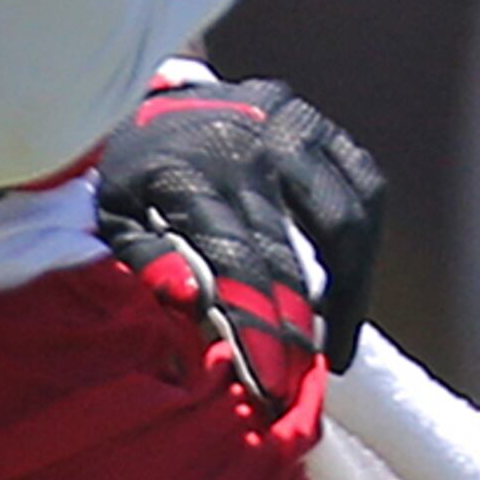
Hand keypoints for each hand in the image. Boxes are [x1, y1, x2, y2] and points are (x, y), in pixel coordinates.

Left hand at [97, 70, 385, 422]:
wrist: (152, 94)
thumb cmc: (131, 172)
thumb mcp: (113, 214)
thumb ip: (145, 260)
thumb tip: (192, 304)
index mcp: (190, 171)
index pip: (238, 263)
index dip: (260, 329)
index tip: (272, 385)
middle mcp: (250, 145)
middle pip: (293, 253)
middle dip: (302, 330)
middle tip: (302, 383)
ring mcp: (293, 128)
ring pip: (347, 219)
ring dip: (353, 289)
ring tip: (338, 341)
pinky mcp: (321, 125)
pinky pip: (366, 187)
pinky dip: (366, 240)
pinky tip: (352, 281)